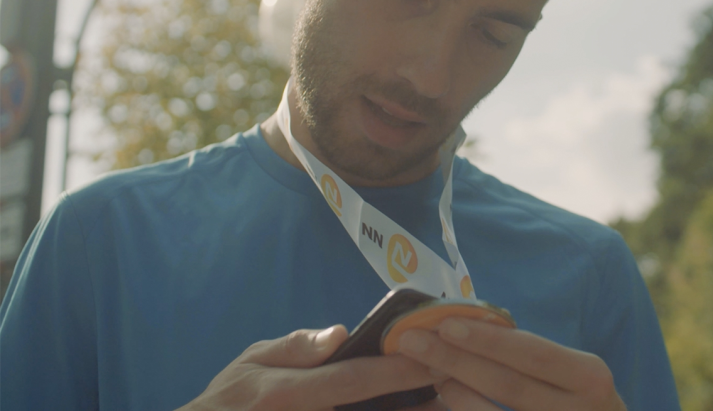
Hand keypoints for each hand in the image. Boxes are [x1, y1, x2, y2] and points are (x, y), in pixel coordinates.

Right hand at [178, 325, 446, 410]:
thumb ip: (296, 348)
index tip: (436, 355)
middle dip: (419, 402)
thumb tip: (341, 332)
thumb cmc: (232, 398)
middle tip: (457, 384)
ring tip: (450, 402)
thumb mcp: (253, 362)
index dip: (397, 369)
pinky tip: (420, 408)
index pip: (354, 379)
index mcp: (291, 393)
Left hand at [396, 318, 626, 410]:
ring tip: (426, 367)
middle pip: (509, 386)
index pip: (534, 354)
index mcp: (590, 379)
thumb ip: (528, 356)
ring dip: (454, 390)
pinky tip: (445, 396)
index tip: (445, 323)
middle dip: (456, 359)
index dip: (489, 340)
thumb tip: (464, 326)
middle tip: (411, 340)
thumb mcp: (571, 374)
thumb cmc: (576, 399)